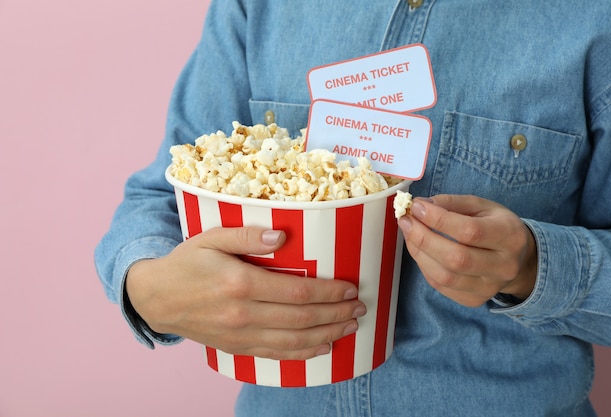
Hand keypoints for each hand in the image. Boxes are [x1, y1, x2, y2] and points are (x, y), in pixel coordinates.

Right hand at [125, 226, 364, 359]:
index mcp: (241, 283)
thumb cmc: (186, 263)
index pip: (298, 292)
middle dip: (336, 314)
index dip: (329, 292)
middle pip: (302, 319)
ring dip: (327, 335)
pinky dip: (303, 353)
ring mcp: (240, 335)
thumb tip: (282, 235)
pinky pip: (276, 354)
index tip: (350, 288)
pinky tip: (322, 348)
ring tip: (350, 327)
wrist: (156, 298)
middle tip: (359, 308)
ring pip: (294, 341)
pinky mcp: (237, 347)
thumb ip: (247, 234)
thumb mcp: (212, 238)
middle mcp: (244, 314)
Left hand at [397, 194, 536, 306]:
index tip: (416, 207)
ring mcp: (489, 288)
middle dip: (423, 238)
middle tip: (406, 221)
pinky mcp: (474, 300)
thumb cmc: (495, 226)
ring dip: (419, 253)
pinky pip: (440, 286)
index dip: (438, 220)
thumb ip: (451, 203)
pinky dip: (424, 266)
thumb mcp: (481, 206)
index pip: (470, 231)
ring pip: (445, 277)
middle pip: (456, 258)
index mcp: (510, 236)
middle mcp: (504, 266)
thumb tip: (421, 205)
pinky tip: (419, 250)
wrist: (517, 259)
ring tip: (409, 233)